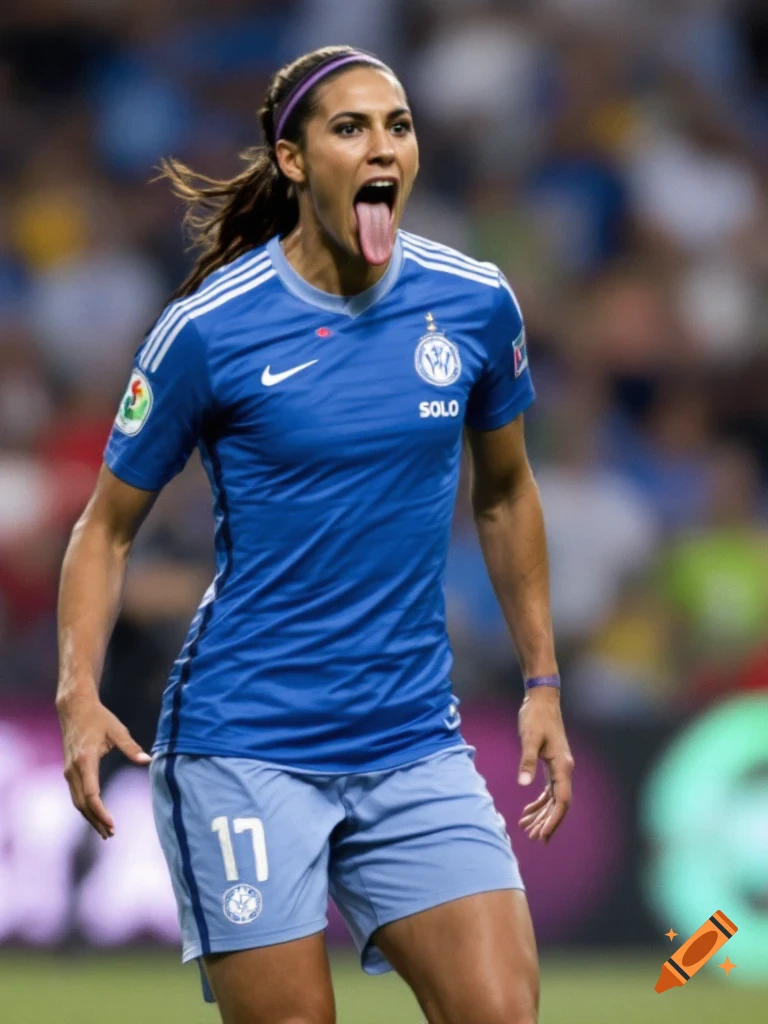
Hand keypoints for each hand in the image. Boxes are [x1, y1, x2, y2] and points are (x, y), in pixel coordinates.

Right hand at [58, 694, 150, 838]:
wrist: (74, 708)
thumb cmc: (99, 718)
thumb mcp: (117, 730)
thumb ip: (132, 747)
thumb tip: (148, 760)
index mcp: (86, 760)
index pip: (92, 794)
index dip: (101, 812)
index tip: (112, 824)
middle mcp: (74, 769)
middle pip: (83, 803)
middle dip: (96, 820)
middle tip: (111, 834)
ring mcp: (69, 771)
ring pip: (77, 801)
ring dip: (90, 817)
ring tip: (105, 830)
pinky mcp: (69, 770)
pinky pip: (76, 794)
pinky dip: (85, 807)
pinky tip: (95, 815)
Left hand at [516, 687, 573, 842]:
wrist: (541, 699)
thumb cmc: (536, 717)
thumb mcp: (529, 739)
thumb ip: (527, 762)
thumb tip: (523, 785)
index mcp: (563, 766)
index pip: (562, 801)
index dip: (553, 820)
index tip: (542, 835)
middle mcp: (565, 769)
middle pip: (558, 804)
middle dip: (546, 822)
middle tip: (532, 838)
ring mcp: (559, 766)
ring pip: (553, 798)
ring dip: (541, 814)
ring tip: (526, 828)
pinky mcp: (551, 762)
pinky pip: (548, 789)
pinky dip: (538, 801)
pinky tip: (527, 811)